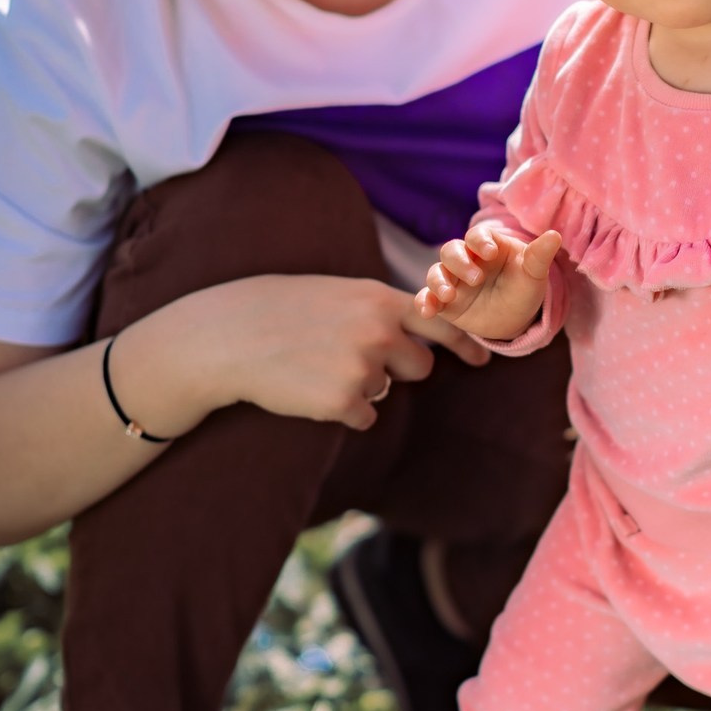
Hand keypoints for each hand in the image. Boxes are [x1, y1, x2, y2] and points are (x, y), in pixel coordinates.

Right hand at [194, 274, 488, 432]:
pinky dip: (342, 410)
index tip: (482, 359)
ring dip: (361, 387)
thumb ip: (379, 309)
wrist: (228, 337)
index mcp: (378, 299)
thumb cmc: (279, 311)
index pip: (441, 321)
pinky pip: (364, 416)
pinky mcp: (344, 401)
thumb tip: (417, 333)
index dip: (466, 342)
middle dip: (397, 369)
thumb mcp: (337, 294)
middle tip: (351, 357)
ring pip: (385, 391)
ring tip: (317, 366)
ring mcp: (363, 367)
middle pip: (420, 365)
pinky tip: (309, 388)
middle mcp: (379, 330)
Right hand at [415, 225, 562, 341]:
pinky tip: (427, 311)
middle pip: (451, 250)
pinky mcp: (443, 301)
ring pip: (436, 272)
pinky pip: (427, 298)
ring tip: (449, 295)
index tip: (490, 252)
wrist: (515, 320)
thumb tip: (555, 235)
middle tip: (476, 279)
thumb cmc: (524, 289)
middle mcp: (466, 260)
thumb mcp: (534, 275)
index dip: (480, 241)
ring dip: (439, 281)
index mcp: (488, 246)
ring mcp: (452, 280)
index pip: (477, 236)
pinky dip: (423, 302)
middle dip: (460, 262)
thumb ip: (539, 256)